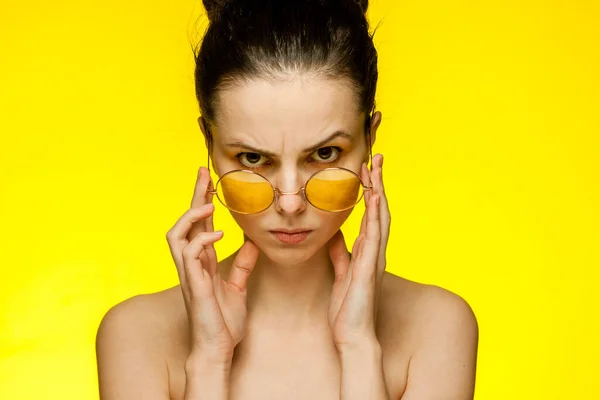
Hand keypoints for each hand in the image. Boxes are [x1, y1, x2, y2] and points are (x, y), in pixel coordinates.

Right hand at [166, 166, 259, 361]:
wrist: (217, 349)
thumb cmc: (224, 322)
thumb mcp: (237, 287)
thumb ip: (242, 265)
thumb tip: (252, 243)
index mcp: (202, 262)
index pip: (200, 224)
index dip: (203, 200)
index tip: (210, 178)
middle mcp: (192, 264)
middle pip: (186, 221)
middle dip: (194, 195)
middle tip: (203, 172)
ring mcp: (190, 274)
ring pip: (176, 235)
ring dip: (191, 215)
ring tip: (208, 203)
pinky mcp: (194, 285)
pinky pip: (189, 255)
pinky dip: (202, 239)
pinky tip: (219, 233)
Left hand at [327, 154, 390, 348]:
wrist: (353, 335)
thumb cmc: (348, 309)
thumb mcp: (341, 274)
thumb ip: (340, 253)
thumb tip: (336, 235)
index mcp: (366, 252)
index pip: (369, 214)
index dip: (369, 190)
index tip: (364, 168)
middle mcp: (374, 251)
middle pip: (378, 209)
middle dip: (377, 182)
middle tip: (376, 156)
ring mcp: (374, 258)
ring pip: (379, 217)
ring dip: (378, 191)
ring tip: (375, 167)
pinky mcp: (369, 268)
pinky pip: (373, 236)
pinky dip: (375, 215)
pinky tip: (374, 197)